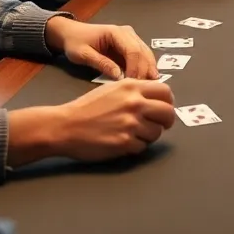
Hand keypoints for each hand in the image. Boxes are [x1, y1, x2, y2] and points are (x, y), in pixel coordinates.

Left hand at [44, 17, 157, 79]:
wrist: (72, 33)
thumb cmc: (75, 42)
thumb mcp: (84, 54)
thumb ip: (102, 64)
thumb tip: (119, 77)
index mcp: (115, 32)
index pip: (132, 50)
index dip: (135, 68)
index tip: (132, 84)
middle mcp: (127, 33)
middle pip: (142, 52)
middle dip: (144, 70)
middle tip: (142, 88)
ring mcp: (131, 37)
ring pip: (145, 54)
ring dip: (148, 69)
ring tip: (149, 86)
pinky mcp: (130, 45)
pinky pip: (142, 56)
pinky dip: (145, 68)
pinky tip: (148, 80)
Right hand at [54, 78, 175, 161]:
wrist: (65, 126)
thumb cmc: (87, 108)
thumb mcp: (112, 90)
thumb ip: (135, 92)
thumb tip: (157, 100)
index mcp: (132, 87)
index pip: (166, 92)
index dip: (168, 102)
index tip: (164, 108)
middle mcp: (134, 103)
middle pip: (168, 113)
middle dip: (166, 121)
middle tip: (159, 125)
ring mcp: (130, 123)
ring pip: (157, 133)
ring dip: (149, 135)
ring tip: (133, 133)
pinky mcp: (125, 142)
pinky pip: (142, 147)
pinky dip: (135, 146)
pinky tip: (123, 141)